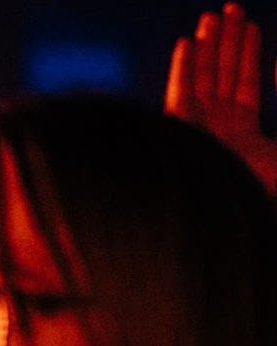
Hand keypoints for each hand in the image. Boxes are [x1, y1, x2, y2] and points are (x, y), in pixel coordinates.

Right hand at [166, 4, 276, 193]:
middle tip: (230, 8)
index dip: (249, 55)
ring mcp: (197, 136)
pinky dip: (184, 69)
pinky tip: (190, 42)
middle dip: (226, 43)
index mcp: (244, 139)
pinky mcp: (182, 137)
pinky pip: (181, 95)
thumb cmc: (272, 188)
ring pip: (203, 81)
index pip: (244, 87)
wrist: (242, 221)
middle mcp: (216, 134)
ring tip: (213, 16)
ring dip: (207, 47)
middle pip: (222, 78)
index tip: (252, 27)